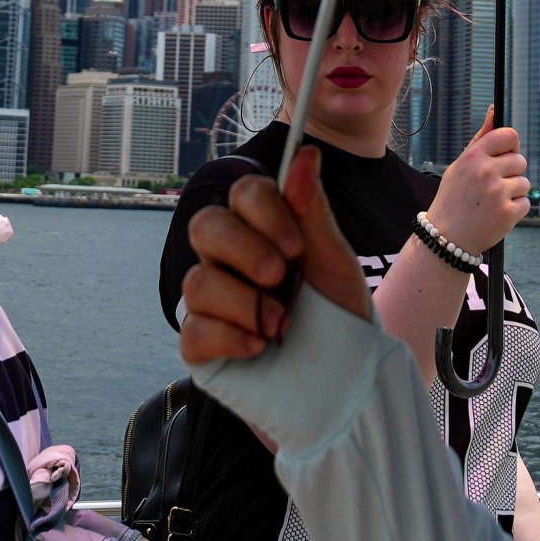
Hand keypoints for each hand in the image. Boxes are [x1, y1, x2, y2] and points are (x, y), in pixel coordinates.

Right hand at [176, 144, 371, 367]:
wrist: (346, 387)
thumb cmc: (342, 320)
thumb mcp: (334, 264)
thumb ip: (313, 212)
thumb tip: (307, 153)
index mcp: (264, 233)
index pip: (242, 195)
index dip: (264, 212)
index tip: (296, 246)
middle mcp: (232, 262)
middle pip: (204, 226)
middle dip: (243, 249)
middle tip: (280, 277)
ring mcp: (213, 304)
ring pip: (197, 281)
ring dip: (246, 303)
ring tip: (282, 326)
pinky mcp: (202, 347)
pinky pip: (193, 329)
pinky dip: (230, 337)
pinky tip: (260, 348)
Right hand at [427, 111, 529, 255]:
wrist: (446, 237)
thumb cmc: (454, 198)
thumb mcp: (461, 165)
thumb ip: (482, 139)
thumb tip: (494, 110)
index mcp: (473, 156)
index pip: (509, 135)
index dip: (510, 146)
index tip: (505, 156)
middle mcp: (486, 172)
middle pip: (520, 160)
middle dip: (511, 173)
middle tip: (493, 186)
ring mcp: (498, 193)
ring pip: (525, 183)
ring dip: (514, 192)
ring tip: (493, 202)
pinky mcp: (508, 213)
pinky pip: (526, 203)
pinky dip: (516, 209)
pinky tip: (497, 214)